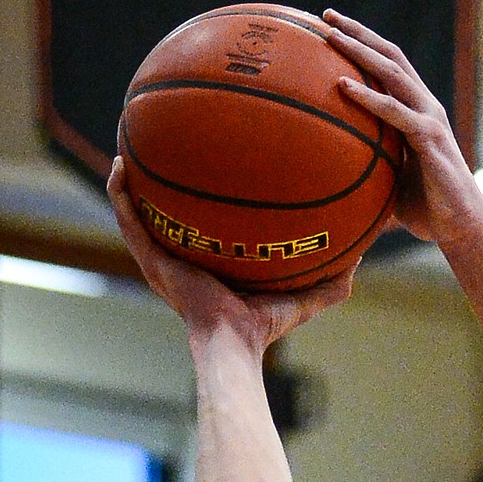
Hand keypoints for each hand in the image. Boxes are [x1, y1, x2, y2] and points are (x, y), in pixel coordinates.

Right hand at [106, 160, 356, 353]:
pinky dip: (120, 193)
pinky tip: (120, 164)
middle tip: (164, 137)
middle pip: (164, 208)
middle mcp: (180, 256)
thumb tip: (362, 258)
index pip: (200, 223)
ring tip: (127, 138)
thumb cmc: (263, 327)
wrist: (234, 344)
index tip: (208, 160)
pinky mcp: (149, 259)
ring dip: (129, 175)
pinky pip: (127, 219)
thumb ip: (330, 281)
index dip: (201, 194)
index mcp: (208, 261)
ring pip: (136, 207)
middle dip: (160, 176)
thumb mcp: (302, 297)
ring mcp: (160, 257)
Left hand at [323, 11, 482, 253]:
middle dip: (357, 33)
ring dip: (360, 50)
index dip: (363, 43)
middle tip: (326, 16)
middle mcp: (425, 106)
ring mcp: (430, 118)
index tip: (331, 27)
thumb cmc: (427, 209)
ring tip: (330, 35)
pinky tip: (342, 85)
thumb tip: (332, 181)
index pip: (389, 66)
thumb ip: (368, 169)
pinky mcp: (430, 137)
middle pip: (389, 56)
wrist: (462, 227)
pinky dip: (368, 97)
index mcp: (417, 110)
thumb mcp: (390, 182)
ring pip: (392, 72)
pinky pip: (394, 112)